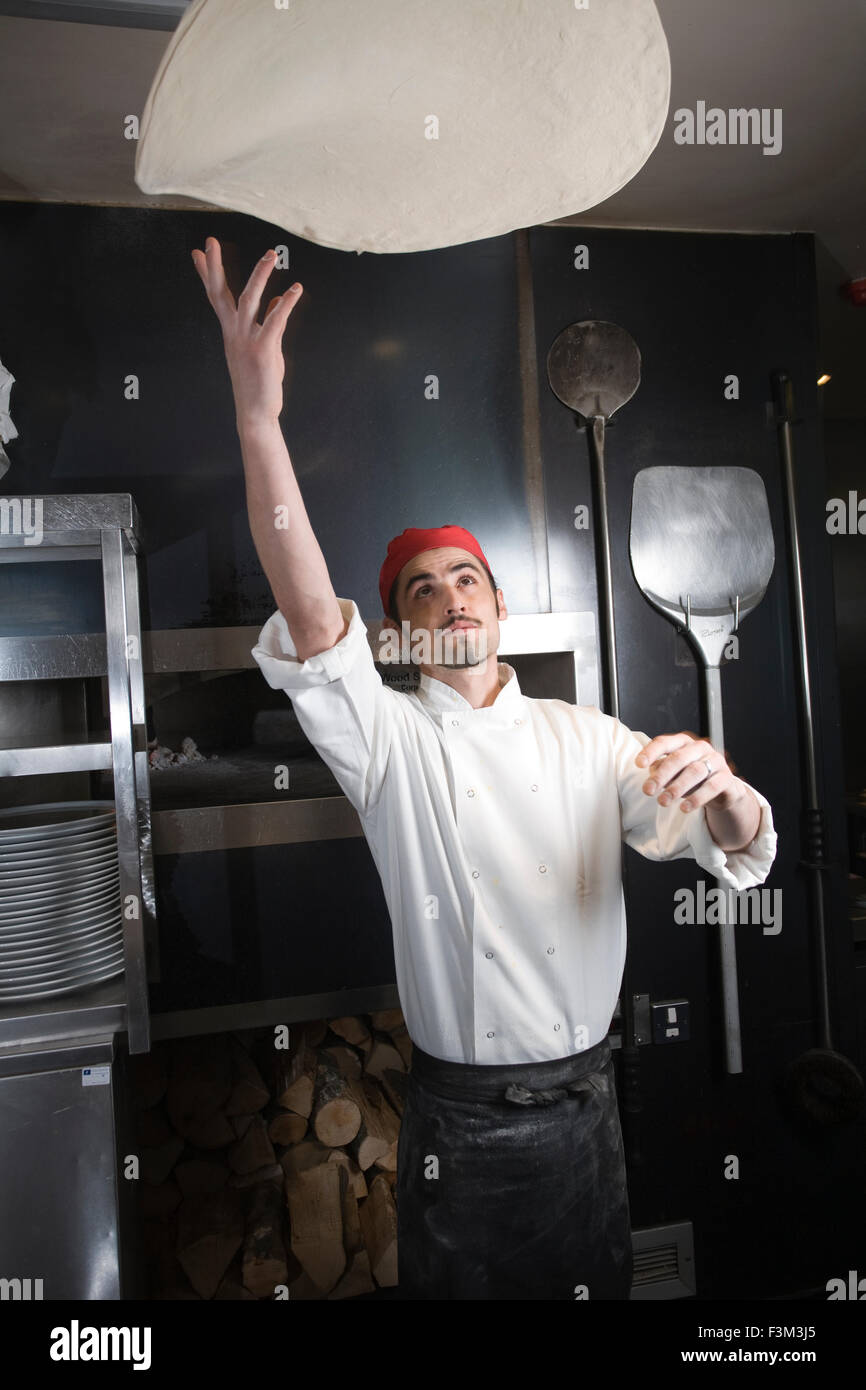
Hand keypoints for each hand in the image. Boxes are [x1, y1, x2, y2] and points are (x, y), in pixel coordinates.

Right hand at [190, 236, 302, 424]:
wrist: (255, 412)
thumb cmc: (259, 380)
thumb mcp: (265, 347)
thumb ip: (269, 321)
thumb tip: (276, 300)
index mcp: (231, 330)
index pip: (216, 296)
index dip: (207, 272)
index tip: (197, 251)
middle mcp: (234, 332)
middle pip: (221, 293)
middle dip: (215, 266)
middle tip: (209, 240)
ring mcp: (246, 340)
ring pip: (249, 300)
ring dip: (260, 275)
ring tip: (271, 254)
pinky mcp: (263, 350)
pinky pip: (274, 321)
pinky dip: (286, 304)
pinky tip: (296, 289)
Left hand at [635, 731, 741, 813]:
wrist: (722, 790)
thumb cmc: (691, 778)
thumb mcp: (673, 774)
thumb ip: (661, 771)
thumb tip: (652, 774)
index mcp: (683, 743)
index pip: (665, 742)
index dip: (651, 752)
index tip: (638, 764)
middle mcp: (700, 748)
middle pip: (678, 758)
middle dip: (661, 775)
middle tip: (648, 790)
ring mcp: (716, 761)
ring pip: (695, 771)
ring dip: (676, 787)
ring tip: (663, 801)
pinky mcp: (727, 778)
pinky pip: (712, 786)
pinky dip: (697, 798)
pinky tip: (684, 808)